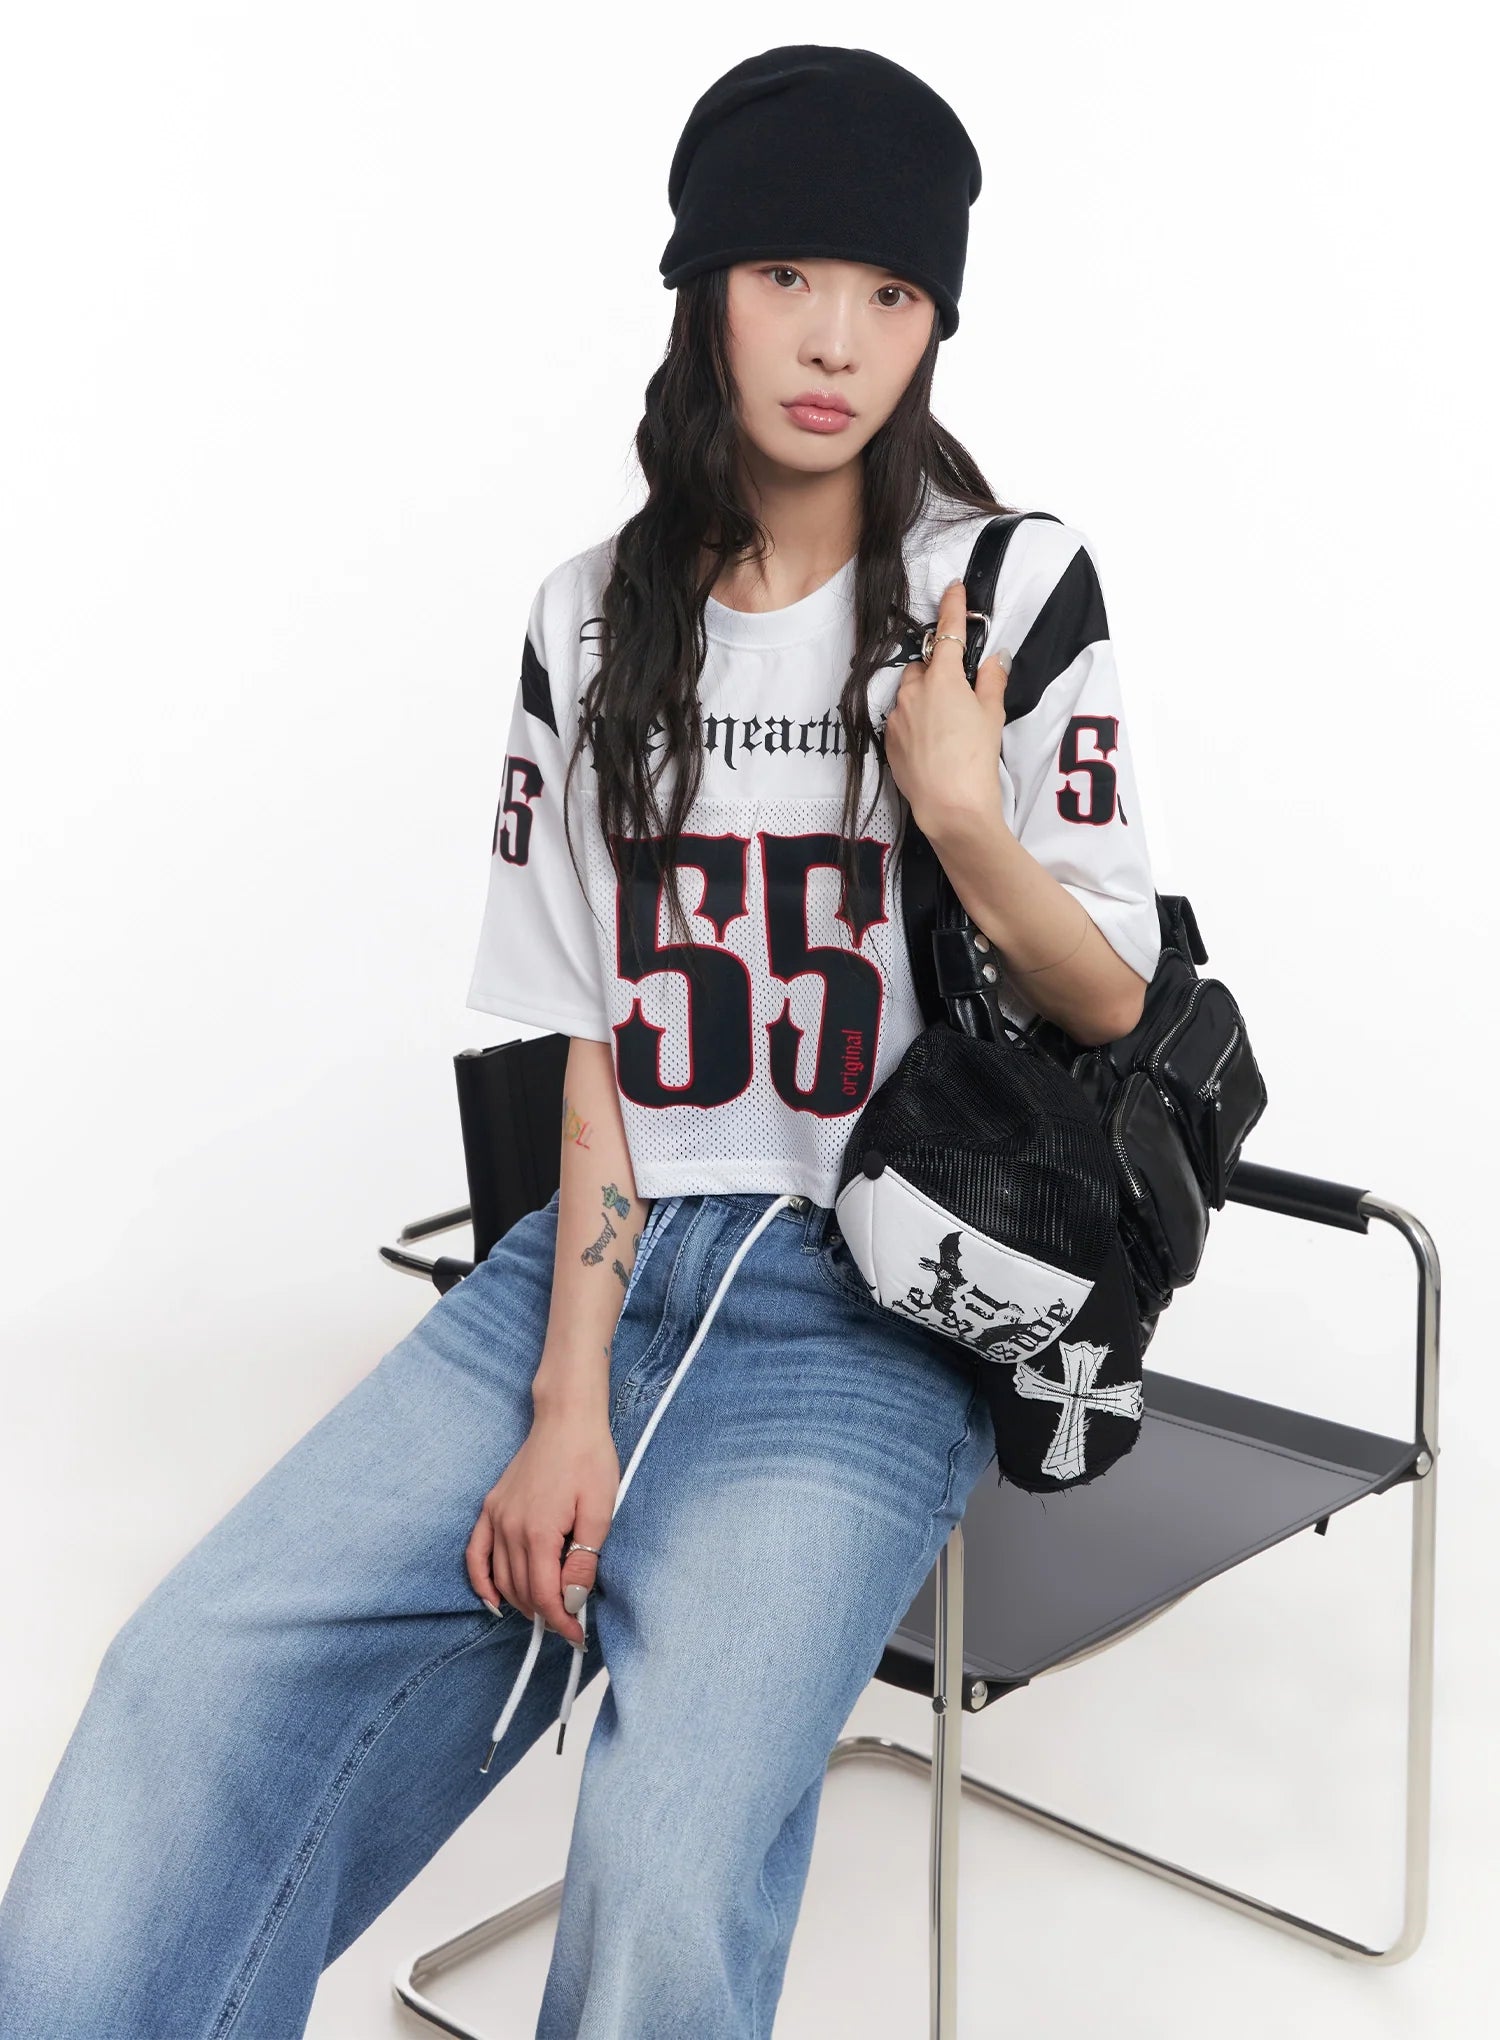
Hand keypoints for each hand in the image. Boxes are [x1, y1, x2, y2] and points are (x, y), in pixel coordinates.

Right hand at [466, 1404, 619, 1647]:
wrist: (567, 1418)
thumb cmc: (588, 1458)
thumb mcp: (599, 1510)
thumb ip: (583, 1560)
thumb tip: (572, 1599)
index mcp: (539, 1532)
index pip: (545, 1595)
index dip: (562, 1622)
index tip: (578, 1636)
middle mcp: (510, 1528)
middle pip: (522, 1591)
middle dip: (546, 1615)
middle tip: (570, 1625)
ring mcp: (496, 1517)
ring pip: (502, 1578)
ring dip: (522, 1602)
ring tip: (547, 1612)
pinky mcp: (491, 1508)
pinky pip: (476, 1553)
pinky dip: (481, 1581)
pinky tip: (493, 1600)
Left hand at [881, 577, 1008, 833]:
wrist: (950, 804)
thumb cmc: (975, 758)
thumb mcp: (992, 715)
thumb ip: (992, 680)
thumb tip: (994, 658)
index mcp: (942, 678)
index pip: (948, 631)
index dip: (952, 607)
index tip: (954, 588)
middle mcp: (912, 690)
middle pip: (924, 665)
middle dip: (938, 670)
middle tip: (959, 692)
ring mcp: (896, 715)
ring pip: (909, 693)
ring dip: (924, 697)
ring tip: (946, 726)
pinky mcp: (887, 739)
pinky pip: (900, 718)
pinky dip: (914, 721)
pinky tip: (932, 743)